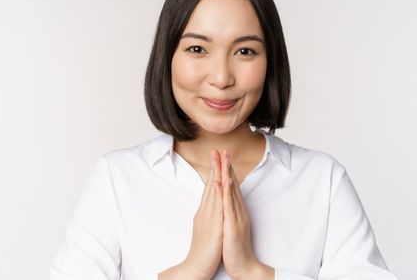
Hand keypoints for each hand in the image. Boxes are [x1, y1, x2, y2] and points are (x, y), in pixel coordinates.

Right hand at [160, 151, 223, 279]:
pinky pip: (216, 207)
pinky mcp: (213, 226)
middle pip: (210, 185)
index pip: (210, 188)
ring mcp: (209, 218)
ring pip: (213, 192)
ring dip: (217, 174)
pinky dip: (217, 193)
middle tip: (217, 149)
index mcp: (205, 212)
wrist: (196, 267)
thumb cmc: (203, 250)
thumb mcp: (207, 229)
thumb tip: (212, 206)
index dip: (214, 172)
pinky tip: (219, 182)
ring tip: (220, 159)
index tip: (218, 157)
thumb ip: (209, 216)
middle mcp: (206, 212)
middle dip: (215, 167)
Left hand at [220, 149, 274, 279]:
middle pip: (232, 184)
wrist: (244, 266)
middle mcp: (238, 210)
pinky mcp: (232, 225)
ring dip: (227, 173)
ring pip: (231, 191)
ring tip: (224, 158)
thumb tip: (226, 203)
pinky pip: (228, 206)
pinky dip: (226, 192)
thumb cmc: (235, 248)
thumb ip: (229, 214)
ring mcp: (236, 216)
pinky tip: (223, 181)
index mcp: (236, 211)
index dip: (227, 170)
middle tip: (223, 149)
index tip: (222, 157)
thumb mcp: (231, 226)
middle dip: (227, 166)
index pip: (231, 187)